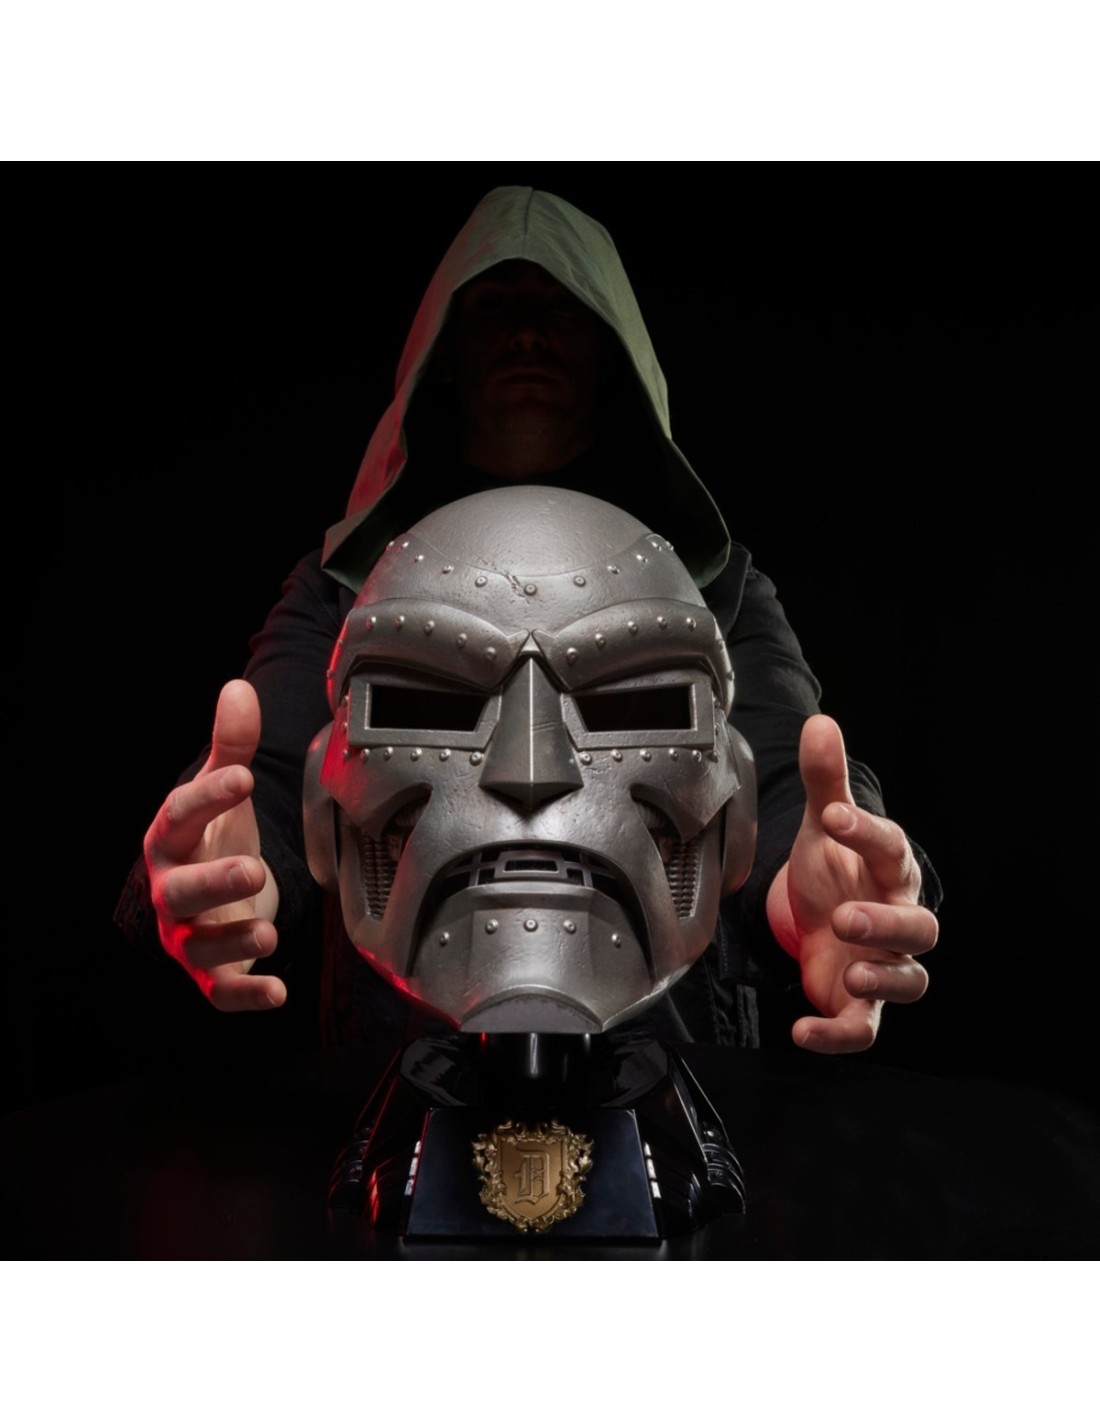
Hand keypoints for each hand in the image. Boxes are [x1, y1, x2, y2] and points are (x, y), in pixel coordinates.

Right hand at [143, 680, 285, 1010]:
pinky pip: (221, 992)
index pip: (179, 817)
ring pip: (200, 946)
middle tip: (253, 870)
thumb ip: (231, 745)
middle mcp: (172, 891)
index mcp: (172, 840)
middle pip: (181, 892)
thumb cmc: (215, 835)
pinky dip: (247, 996)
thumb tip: (239, 688)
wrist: (213, 892)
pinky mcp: (212, 972)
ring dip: (233, 943)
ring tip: (269, 935)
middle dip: (214, 884)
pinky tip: (278, 992)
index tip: (241, 776)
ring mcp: (190, 935)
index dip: (207, 797)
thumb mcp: (223, 790)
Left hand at [766, 714, 936, 1052]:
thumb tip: (820, 724)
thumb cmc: (834, 871)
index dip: (868, 832)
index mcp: (888, 871)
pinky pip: (863, 1028)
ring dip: (882, 980)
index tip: (835, 816)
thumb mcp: (823, 825)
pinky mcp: (858, 1005)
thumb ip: (825, 780)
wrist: (821, 919)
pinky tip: (803, 1030)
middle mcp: (895, 920)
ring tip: (849, 972)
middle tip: (847, 916)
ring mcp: (882, 965)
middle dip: (886, 924)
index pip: (891, 849)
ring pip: (909, 981)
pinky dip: (836, 1035)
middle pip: (920, 929)